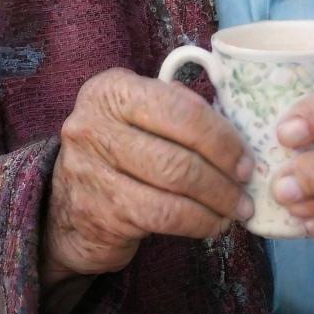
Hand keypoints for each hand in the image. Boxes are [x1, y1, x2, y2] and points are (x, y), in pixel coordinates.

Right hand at [42, 67, 253, 287]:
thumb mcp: (140, 116)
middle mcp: (95, 124)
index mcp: (113, 89)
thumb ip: (179, 110)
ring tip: (236, 209)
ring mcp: (92, 170)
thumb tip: (237, 133)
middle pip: (178, 150)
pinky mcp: (99, 212)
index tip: (245, 156)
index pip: (179, 107)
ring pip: (174, 185)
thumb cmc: (120, 151)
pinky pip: (162, 216)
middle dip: (223, 172)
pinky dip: (197, 222)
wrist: (66, 208)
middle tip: (246, 186)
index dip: (221, 135)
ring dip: (216, 200)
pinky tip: (212, 224)